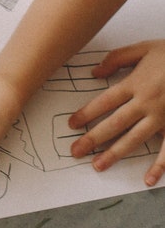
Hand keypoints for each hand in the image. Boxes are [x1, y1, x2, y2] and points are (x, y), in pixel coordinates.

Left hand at [68, 41, 164, 186]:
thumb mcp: (144, 48)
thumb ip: (117, 58)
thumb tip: (94, 73)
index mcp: (136, 83)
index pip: (104, 102)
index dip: (86, 114)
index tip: (72, 125)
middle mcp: (146, 102)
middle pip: (115, 123)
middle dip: (93, 139)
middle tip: (76, 151)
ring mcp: (163, 116)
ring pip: (135, 139)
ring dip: (115, 153)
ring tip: (99, 165)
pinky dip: (159, 166)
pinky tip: (148, 179)